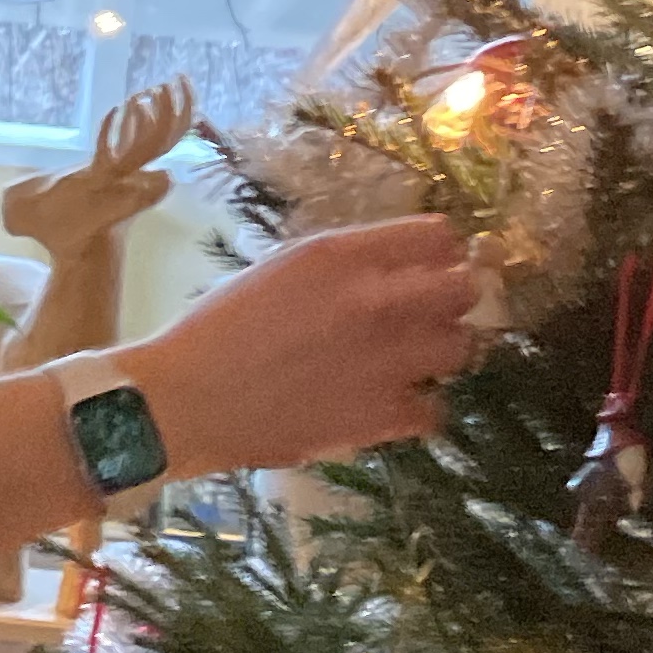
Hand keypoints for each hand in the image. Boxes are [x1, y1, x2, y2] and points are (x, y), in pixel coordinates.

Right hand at [137, 218, 482, 478]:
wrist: (189, 400)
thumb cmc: (218, 327)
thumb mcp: (279, 268)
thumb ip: (343, 264)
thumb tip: (395, 266)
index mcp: (342, 256)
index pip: (437, 236)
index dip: (440, 249)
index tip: (431, 262)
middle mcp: (376, 302)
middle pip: (463, 289)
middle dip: (451, 295)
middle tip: (429, 309)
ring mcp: (386, 362)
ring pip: (460, 347)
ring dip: (439, 348)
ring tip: (409, 356)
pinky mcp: (382, 416)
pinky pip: (434, 408)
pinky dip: (417, 405)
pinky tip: (389, 400)